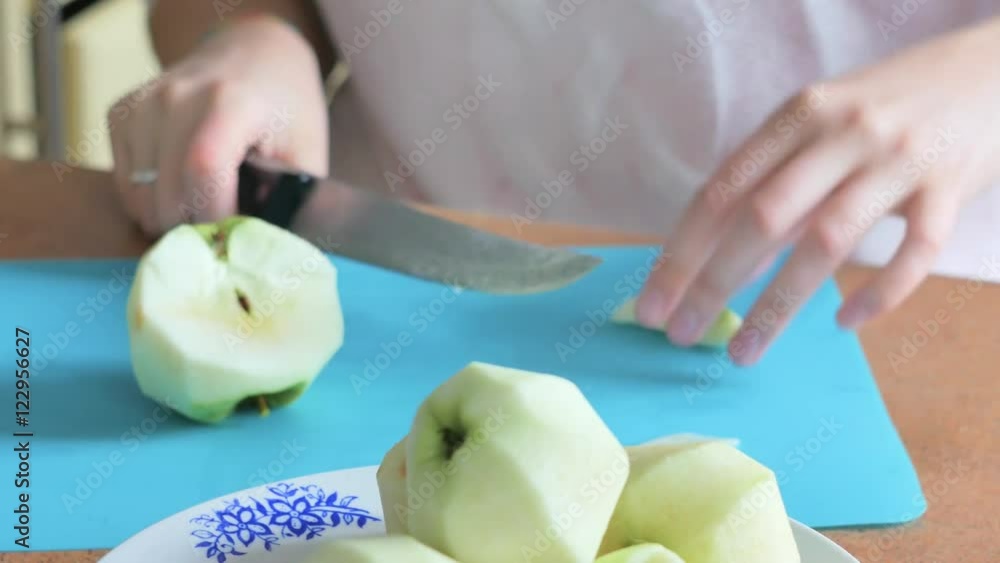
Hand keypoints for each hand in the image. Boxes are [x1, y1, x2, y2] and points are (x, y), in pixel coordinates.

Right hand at [108, 14, 328, 236]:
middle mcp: (177, 96)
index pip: (202, 170)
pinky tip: (181, 191)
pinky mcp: (122, 113)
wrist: (255, 52)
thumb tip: (262, 250)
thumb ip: (289, 200)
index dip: (213, 217)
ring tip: (203, 213)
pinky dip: (149, 200)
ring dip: (169, 218)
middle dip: (193, 228)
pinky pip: (124, 180)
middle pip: (166, 191)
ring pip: (139, 193)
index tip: (232, 239)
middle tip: (221, 235)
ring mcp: (143, 103)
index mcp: (230, 101)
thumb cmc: (286, 109)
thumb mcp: (307, 152)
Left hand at [636, 17, 999, 364]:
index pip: (721, 191)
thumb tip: (718, 259)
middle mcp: (841, 133)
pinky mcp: (948, 188)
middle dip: (712, 284)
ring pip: (826, 242)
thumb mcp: (819, 127)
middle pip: (761, 219)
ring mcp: (897, 160)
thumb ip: (773, 183)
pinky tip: (844, 323)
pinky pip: (912, 253)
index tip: (652, 303)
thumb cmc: (883, 109)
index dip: (681, 251)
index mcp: (797, 115)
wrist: (986, 72)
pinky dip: (877, 295)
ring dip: (777, 306)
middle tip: (680, 334)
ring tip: (744, 351)